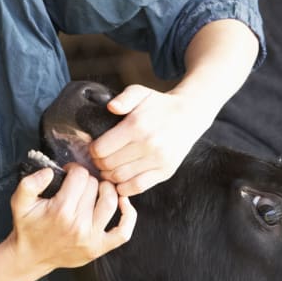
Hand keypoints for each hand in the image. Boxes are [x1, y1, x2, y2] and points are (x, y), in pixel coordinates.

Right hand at [9, 164, 135, 269]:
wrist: (31, 257)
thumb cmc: (28, 227)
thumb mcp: (19, 202)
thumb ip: (29, 183)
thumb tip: (50, 172)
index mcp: (60, 211)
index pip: (80, 176)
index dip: (74, 170)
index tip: (69, 174)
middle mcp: (77, 224)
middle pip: (95, 186)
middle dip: (87, 180)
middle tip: (78, 184)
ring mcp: (91, 238)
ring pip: (111, 202)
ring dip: (107, 190)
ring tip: (98, 188)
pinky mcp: (99, 248)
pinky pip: (123, 232)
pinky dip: (128, 216)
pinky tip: (123, 203)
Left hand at [90, 84, 210, 195]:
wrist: (188, 116)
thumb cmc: (159, 105)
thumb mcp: (141, 92)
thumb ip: (123, 98)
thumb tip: (111, 107)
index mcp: (137, 125)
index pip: (101, 149)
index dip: (93, 150)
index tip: (95, 147)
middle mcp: (148, 144)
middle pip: (108, 165)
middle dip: (99, 163)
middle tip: (100, 159)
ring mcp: (158, 160)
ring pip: (120, 178)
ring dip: (109, 176)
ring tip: (109, 168)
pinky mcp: (165, 171)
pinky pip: (137, 187)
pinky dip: (124, 187)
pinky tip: (122, 179)